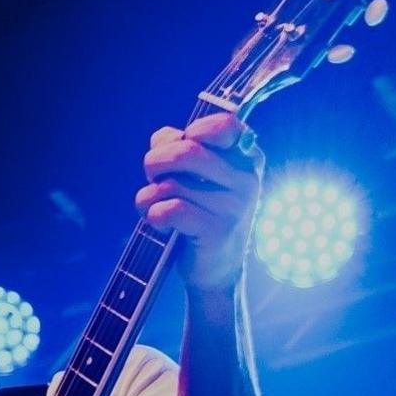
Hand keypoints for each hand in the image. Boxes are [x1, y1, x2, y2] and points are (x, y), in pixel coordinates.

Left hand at [134, 114, 262, 295]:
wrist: (217, 270)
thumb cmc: (202, 214)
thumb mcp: (198, 176)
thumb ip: (181, 147)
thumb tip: (162, 140)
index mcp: (246, 160)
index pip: (225, 125)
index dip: (193, 130)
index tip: (183, 145)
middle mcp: (246, 180)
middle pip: (187, 150)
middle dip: (155, 162)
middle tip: (154, 178)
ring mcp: (234, 207)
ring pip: (171, 185)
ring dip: (148, 196)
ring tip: (156, 208)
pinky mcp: (217, 232)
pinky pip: (170, 209)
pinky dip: (153, 215)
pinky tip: (161, 225)